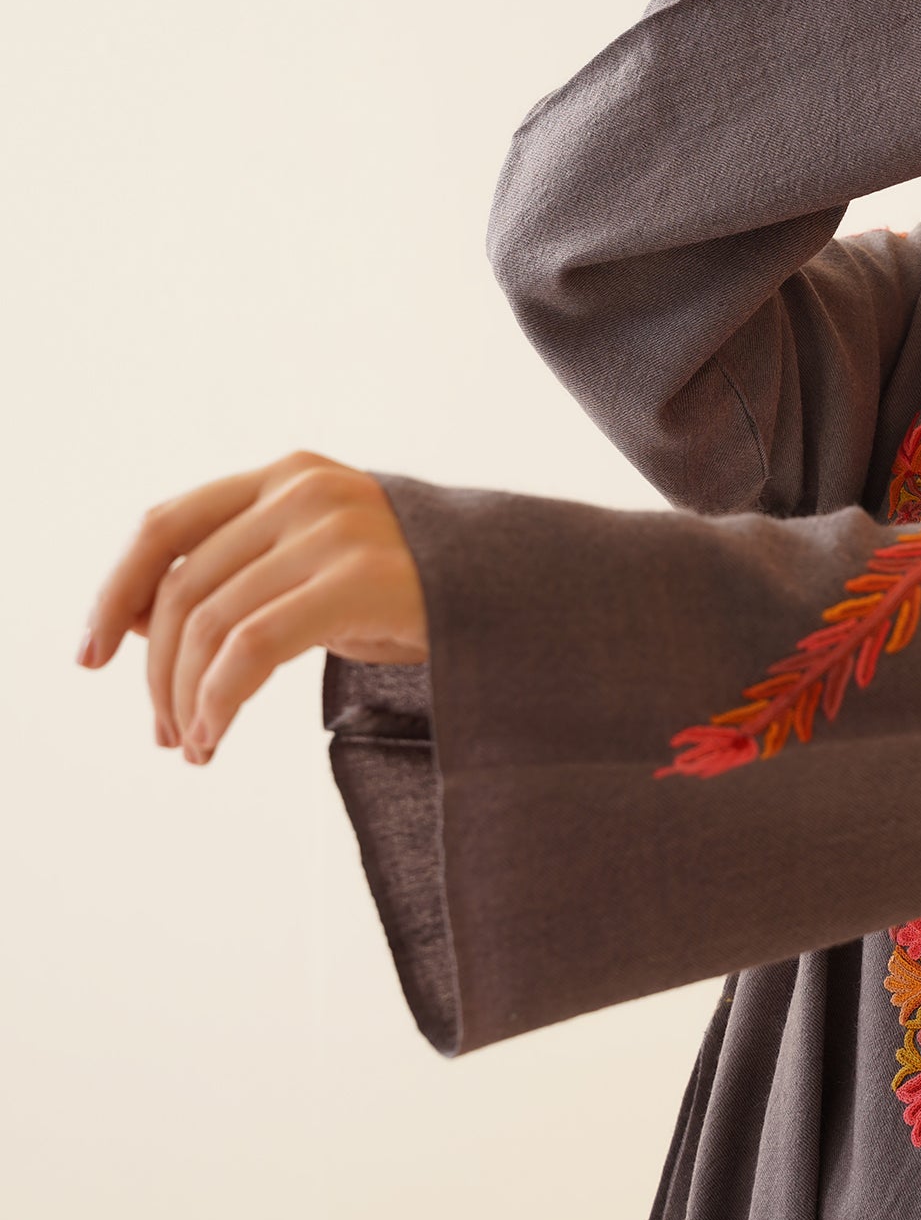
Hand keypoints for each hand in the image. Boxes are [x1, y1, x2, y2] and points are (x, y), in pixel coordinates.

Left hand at [76, 452, 428, 763]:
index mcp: (288, 475)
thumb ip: (247, 573)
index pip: (165, 524)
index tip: (90, 656)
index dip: (113, 590)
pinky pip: (251, 646)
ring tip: (194, 744)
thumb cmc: (424, 589)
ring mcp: (334, 530)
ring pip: (209, 623)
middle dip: (155, 671)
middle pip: (181, 587)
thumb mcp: (324, 566)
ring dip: (184, 697)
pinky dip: (217, 700)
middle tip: (163, 731)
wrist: (531, 592)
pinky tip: (217, 735)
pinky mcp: (360, 579)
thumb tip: (136, 626)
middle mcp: (303, 490)